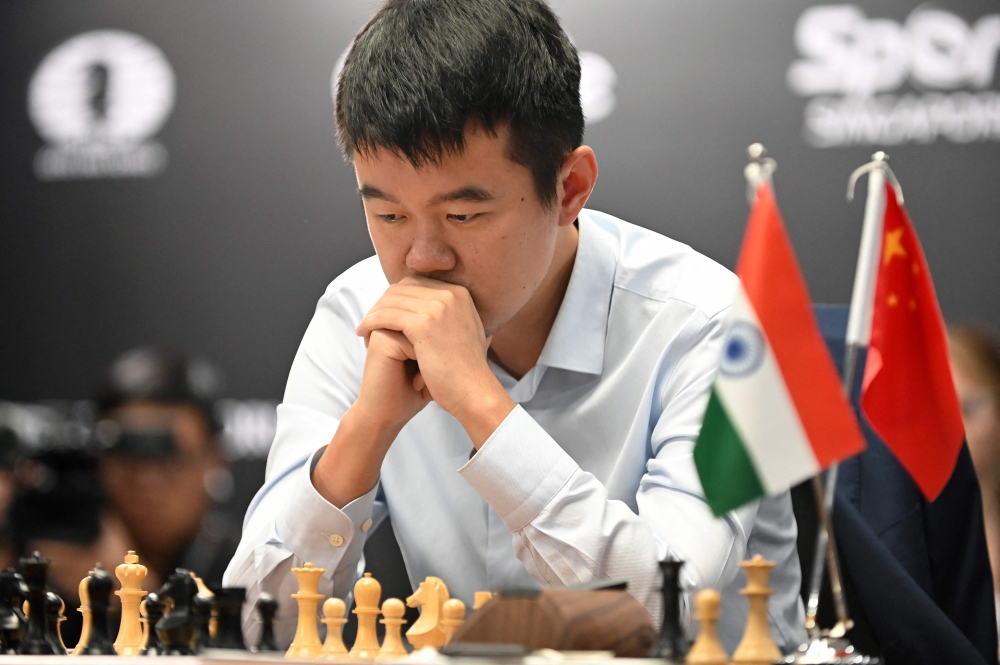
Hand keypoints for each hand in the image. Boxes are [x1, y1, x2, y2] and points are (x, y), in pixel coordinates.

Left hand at [355, 276, 513, 444]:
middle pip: (402, 288)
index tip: (384, 314)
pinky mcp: (424, 324)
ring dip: (373, 313)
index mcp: (459, 293)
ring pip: (391, 301)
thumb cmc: (465, 371)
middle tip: (369, 320)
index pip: (416, 284)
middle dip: (382, 303)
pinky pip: (386, 316)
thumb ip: (449, 314)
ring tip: (363, 329)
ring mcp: (438, 307)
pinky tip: (363, 334)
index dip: (396, 298)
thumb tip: (427, 305)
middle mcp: (451, 294)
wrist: (474, 392)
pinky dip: (371, 323)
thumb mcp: (464, 331)